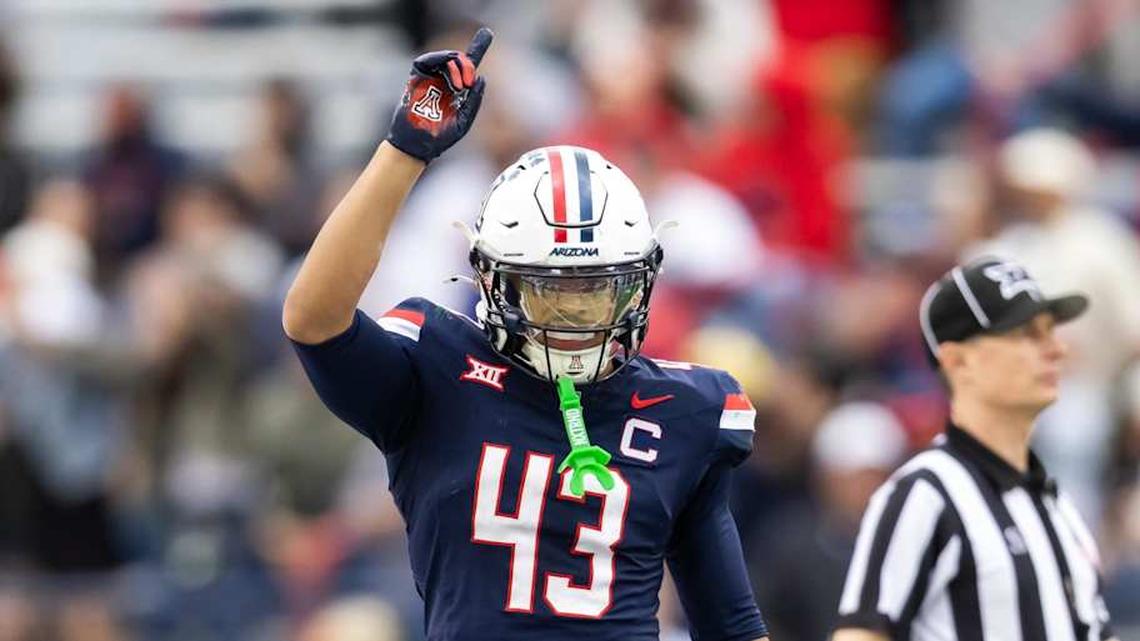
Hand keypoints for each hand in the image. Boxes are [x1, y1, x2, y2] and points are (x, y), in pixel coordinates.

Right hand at [385, 27, 492, 162]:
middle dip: (468, 65)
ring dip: (457, 65)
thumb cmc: (440, 137)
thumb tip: (481, 78)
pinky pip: (427, 59)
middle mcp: (445, 81)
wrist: (417, 144)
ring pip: (447, 57)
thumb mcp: (464, 121)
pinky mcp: (417, 77)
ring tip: (459, 84)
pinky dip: (439, 59)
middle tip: (468, 81)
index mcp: (457, 90)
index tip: (487, 33)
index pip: (468, 67)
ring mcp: (431, 78)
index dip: (478, 49)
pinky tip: (448, 73)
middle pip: (460, 60)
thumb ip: (474, 100)